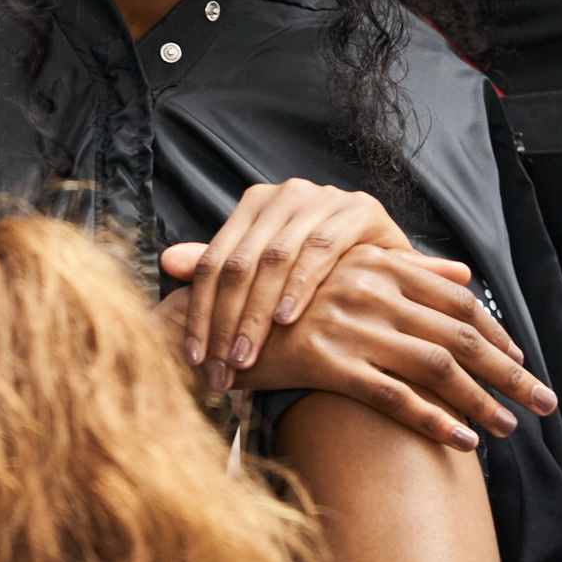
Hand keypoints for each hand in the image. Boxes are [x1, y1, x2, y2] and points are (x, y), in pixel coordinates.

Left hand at [161, 180, 411, 388]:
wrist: (395, 274)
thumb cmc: (327, 278)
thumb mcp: (271, 276)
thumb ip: (224, 268)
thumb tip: (166, 261)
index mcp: (256, 204)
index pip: (214, 260)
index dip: (200, 310)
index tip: (194, 359)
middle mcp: (285, 194)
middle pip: (239, 261)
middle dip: (226, 321)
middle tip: (220, 368)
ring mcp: (322, 198)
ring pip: (274, 258)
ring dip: (257, 311)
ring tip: (246, 354)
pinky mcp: (359, 210)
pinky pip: (320, 250)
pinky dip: (300, 286)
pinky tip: (286, 320)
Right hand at [243, 242, 558, 450]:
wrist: (219, 319)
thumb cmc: (287, 299)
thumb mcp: (347, 269)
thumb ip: (408, 269)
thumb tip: (465, 274)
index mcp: (378, 265)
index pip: (456, 302)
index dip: (495, 333)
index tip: (521, 362)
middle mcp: (370, 292)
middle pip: (460, 336)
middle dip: (509, 373)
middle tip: (545, 402)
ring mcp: (350, 327)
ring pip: (436, 369)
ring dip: (482, 402)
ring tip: (510, 429)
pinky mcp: (328, 363)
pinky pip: (394, 397)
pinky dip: (434, 421)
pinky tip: (462, 443)